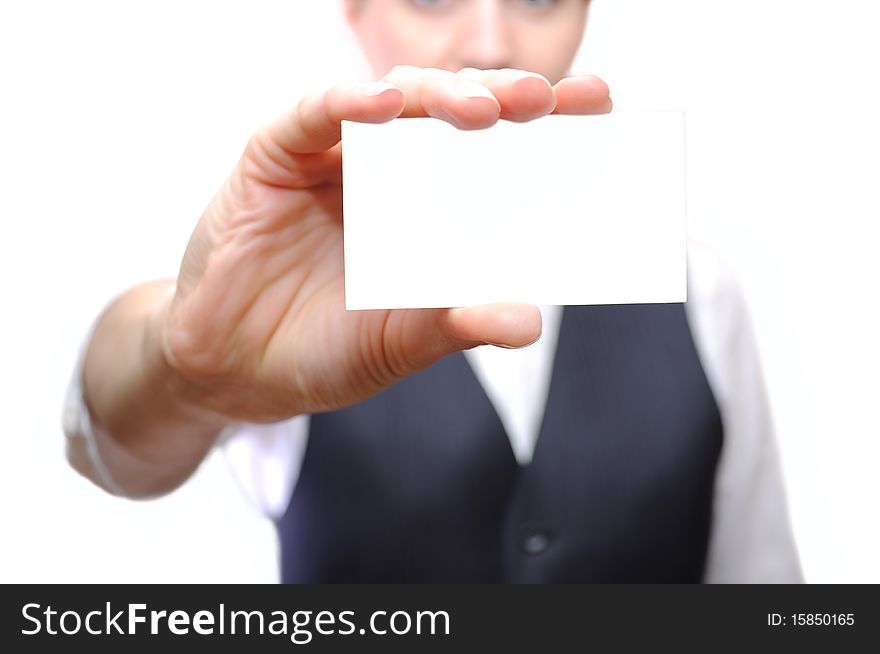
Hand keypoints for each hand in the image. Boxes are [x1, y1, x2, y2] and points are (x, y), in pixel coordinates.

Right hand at [158, 66, 611, 422]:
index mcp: (428, 209)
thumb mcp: (399, 342)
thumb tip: (529, 321)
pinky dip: (348, 104)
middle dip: (504, 100)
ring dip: (440, 95)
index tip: (597, 113)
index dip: (543, 132)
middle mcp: (389, 173)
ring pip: (395, 100)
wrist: (232, 370)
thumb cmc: (322, 349)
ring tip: (485, 111)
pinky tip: (386, 104)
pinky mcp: (276, 155)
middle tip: (550, 101)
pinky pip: (314, 114)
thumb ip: (456, 326)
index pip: (494, 156)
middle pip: (454, 113)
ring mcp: (334, 158)